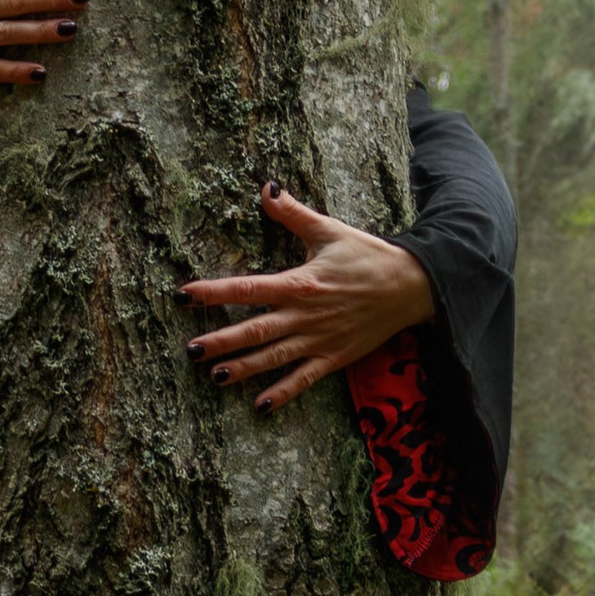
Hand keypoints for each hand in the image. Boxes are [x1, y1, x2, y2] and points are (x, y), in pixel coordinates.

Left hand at [181, 183, 434, 411]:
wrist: (411, 286)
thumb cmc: (367, 256)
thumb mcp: (329, 231)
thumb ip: (293, 214)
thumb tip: (266, 188)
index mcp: (299, 283)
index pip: (246, 288)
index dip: (212, 293)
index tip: (183, 295)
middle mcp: (304, 315)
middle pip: (254, 330)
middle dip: (220, 341)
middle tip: (190, 350)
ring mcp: (318, 339)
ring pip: (273, 357)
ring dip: (243, 369)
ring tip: (214, 377)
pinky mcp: (334, 357)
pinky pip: (304, 378)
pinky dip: (283, 392)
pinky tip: (260, 406)